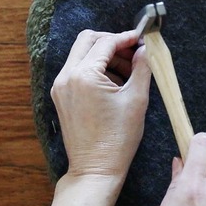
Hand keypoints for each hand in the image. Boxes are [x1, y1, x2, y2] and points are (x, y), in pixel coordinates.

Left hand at [51, 29, 151, 180]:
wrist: (96, 168)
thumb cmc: (118, 138)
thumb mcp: (136, 99)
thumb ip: (142, 68)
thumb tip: (145, 50)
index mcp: (84, 75)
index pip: (105, 43)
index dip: (126, 38)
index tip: (141, 39)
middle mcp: (67, 77)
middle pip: (87, 41)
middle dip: (112, 43)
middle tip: (134, 52)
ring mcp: (60, 87)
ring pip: (82, 55)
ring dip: (104, 56)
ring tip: (128, 72)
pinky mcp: (61, 96)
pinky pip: (77, 71)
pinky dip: (95, 69)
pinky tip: (114, 84)